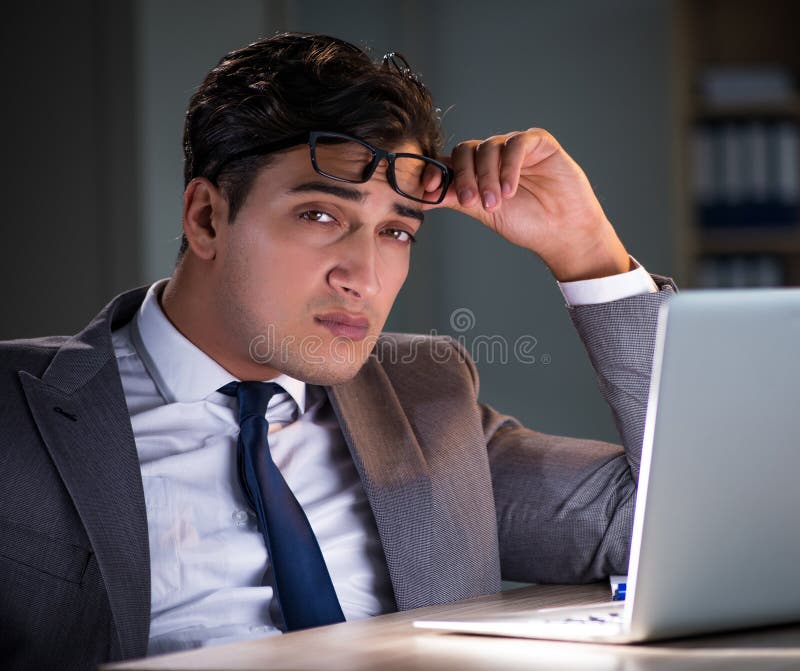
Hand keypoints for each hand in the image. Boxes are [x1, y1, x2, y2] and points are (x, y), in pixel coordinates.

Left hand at [425, 128, 630, 281]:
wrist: (562, 232)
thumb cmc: (526, 224)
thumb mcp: (483, 212)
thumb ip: (455, 199)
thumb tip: (422, 195)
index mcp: (478, 171)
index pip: (451, 161)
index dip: (437, 170)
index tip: (430, 187)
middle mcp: (494, 156)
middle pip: (466, 150)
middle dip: (464, 176)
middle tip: (469, 201)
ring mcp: (516, 147)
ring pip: (489, 147)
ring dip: (488, 176)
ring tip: (496, 202)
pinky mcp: (539, 143)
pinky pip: (517, 144)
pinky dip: (509, 167)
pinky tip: (511, 190)